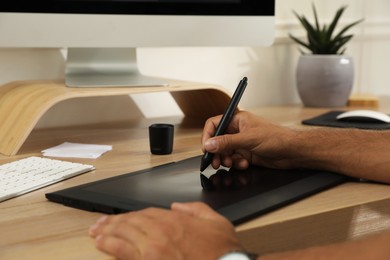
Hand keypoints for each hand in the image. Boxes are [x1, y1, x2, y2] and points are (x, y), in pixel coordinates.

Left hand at [89, 202, 242, 259]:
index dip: (132, 215)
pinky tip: (101, 243)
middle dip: (114, 221)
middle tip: (101, 223)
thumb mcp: (216, 221)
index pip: (147, 213)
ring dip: (107, 230)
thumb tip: (178, 206)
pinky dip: (111, 246)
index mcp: (175, 220)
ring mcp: (153, 248)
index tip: (123, 217)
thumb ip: (195, 209)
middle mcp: (161, 232)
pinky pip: (124, 252)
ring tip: (96, 231)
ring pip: (124, 234)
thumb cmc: (222, 251)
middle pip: (131, 221)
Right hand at [201, 111, 296, 169]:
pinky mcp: (246, 154)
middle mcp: (238, 130)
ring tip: (232, 163)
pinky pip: (233, 160)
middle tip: (216, 161)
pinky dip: (236, 163)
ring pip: (224, 152)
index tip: (206, 148)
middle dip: (216, 152)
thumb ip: (227, 142)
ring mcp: (242, 143)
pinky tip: (245, 163)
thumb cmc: (277, 138)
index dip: (208, 136)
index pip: (215, 124)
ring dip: (227, 159)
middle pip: (217, 141)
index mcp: (238, 120)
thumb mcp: (249, 139)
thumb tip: (210, 144)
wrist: (292, 152)